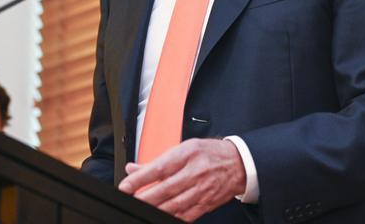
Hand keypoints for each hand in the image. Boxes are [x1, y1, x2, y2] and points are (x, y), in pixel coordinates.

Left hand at [118, 138, 245, 221]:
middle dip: (145, 197)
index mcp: (188, 154)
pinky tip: (160, 215)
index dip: (140, 178)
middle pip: (165, 188)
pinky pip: (186, 215)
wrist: (238, 163)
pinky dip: (172, 217)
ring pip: (174, 204)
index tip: (126, 185)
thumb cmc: (210, 153)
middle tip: (130, 200)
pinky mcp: (205, 204)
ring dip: (155, 208)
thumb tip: (133, 168)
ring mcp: (201, 190)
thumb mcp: (184, 148)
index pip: (160, 168)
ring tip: (141, 209)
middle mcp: (195, 172)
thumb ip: (158, 161)